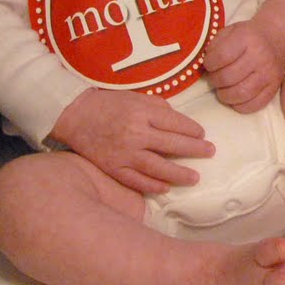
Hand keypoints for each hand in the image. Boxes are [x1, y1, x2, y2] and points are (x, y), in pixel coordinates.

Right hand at [49, 88, 211, 193]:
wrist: (74, 115)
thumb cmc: (107, 104)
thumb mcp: (135, 97)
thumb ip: (158, 107)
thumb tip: (178, 121)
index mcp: (142, 113)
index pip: (176, 123)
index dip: (192, 130)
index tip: (202, 134)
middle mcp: (136, 134)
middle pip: (172, 144)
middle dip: (195, 149)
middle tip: (210, 152)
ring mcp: (124, 153)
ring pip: (158, 167)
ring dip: (179, 174)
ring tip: (195, 177)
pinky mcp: (113, 167)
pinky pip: (136, 180)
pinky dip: (152, 185)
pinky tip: (165, 187)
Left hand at [203, 22, 284, 112]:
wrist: (276, 39)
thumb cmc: (247, 36)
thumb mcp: (229, 31)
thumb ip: (215, 46)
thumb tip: (205, 66)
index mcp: (247, 38)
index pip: (221, 56)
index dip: (209, 64)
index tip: (209, 64)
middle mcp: (260, 56)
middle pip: (228, 78)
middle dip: (215, 81)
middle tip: (215, 78)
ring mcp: (269, 73)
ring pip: (240, 94)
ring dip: (225, 95)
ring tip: (223, 89)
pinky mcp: (274, 88)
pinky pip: (253, 105)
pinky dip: (239, 106)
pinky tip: (235, 97)